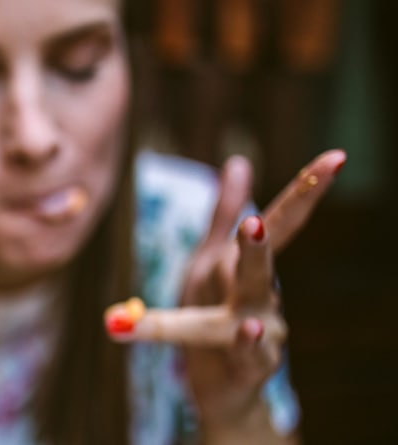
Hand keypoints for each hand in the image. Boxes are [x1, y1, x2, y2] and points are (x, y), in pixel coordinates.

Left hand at [106, 149, 345, 436]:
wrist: (219, 385)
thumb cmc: (213, 315)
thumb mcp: (209, 261)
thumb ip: (222, 214)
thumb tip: (239, 162)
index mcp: (245, 267)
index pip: (279, 224)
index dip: (305, 191)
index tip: (337, 158)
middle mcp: (263, 296)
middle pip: (263, 264)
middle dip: (265, 240)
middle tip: (255, 222)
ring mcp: (264, 332)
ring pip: (255, 309)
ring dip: (251, 293)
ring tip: (250, 271)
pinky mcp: (251, 367)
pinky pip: (249, 356)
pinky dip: (247, 346)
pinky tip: (249, 332)